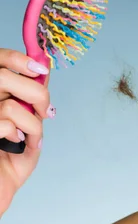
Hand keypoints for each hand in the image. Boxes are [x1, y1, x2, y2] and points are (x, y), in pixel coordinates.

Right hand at [0, 48, 53, 217]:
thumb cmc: (8, 164)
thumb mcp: (25, 128)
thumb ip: (30, 100)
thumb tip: (43, 71)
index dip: (16, 58)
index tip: (40, 68)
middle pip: (3, 77)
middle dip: (36, 93)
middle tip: (47, 111)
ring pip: (9, 105)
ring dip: (32, 123)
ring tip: (30, 138)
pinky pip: (5, 123)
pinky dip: (22, 135)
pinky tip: (17, 145)